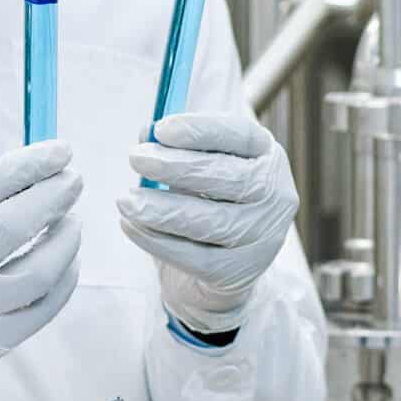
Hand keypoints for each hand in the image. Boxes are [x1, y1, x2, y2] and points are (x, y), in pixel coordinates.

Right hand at [0, 142, 84, 383]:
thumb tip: (37, 171)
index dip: (31, 165)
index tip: (60, 152)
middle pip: (14, 226)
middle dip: (53, 197)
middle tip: (72, 181)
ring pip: (36, 273)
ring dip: (64, 241)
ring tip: (71, 221)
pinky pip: (39, 311)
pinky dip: (61, 283)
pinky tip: (67, 262)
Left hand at [119, 113, 299, 334]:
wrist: (222, 264)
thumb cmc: (208, 200)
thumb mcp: (198, 167)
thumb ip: (174, 147)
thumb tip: (145, 133)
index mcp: (267, 157)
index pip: (241, 136)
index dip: (201, 131)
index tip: (161, 129)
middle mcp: (274, 196)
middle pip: (227, 178)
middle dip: (175, 166)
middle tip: (137, 158)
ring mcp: (261, 237)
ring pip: (209, 221)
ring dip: (161, 209)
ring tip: (125, 200)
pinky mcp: (238, 271)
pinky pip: (193, 256)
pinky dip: (156, 240)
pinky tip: (130, 225)